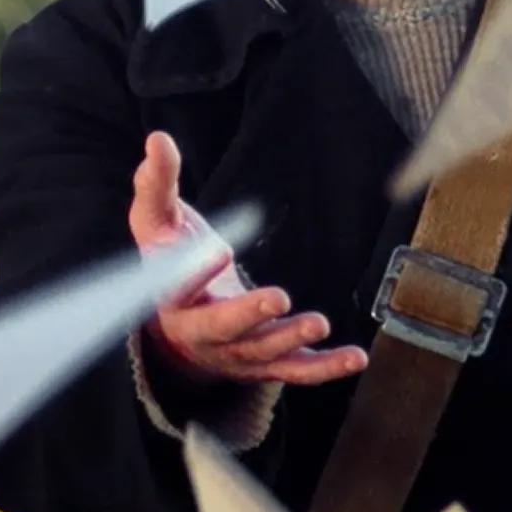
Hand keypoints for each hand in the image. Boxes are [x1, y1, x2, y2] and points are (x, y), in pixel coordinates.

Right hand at [128, 131, 367, 385]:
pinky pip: (295, 371)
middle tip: (278, 299)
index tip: (217, 250)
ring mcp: (235, 353)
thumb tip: (158, 140)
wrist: (179, 323)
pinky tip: (354, 358)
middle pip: (222, 329)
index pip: (174, 288)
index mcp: (170, 297)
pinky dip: (324, 368)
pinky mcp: (266, 364)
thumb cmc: (170, 261)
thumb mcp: (158, 221)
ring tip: (319, 323)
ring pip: (262, 352)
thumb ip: (157, 183)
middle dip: (249, 315)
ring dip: (291, 339)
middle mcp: (201, 333)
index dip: (192, 273)